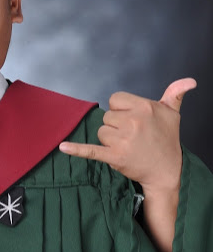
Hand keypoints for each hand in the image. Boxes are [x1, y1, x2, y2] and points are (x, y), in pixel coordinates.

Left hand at [59, 78, 196, 251]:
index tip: (133, 120)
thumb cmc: (167, 141)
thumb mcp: (172, 114)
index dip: (121, 110)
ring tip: (128, 146)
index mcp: (143, 107)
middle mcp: (133, 121)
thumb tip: (189, 80)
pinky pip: (90, 150)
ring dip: (110, 140)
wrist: (166, 171)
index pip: (115, 100)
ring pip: (101, 132)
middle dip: (116, 126)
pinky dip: (76, 150)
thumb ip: (175, 93)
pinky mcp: (114, 156)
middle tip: (133, 136)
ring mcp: (123, 139)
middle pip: (107, 117)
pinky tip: (63, 147)